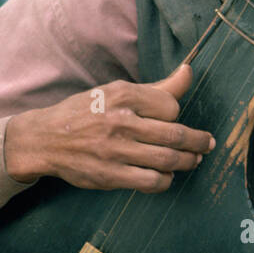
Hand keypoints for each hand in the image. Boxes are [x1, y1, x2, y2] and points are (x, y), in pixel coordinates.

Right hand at [4, 63, 214, 192]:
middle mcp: (120, 121)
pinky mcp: (110, 176)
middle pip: (175, 134)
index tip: (173, 119)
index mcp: (122, 95)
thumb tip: (189, 71)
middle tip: (208, 144)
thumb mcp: (117, 92)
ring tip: (193, 160)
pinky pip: (150, 181)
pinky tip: (166, 175)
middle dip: (198, 141)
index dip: (176, 114)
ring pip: (167, 160)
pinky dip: (165, 180)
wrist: (45, 139)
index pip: (170, 106)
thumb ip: (157, 87)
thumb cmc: (86, 112)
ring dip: (187, 162)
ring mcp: (115, 151)